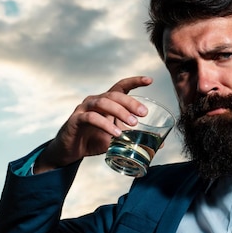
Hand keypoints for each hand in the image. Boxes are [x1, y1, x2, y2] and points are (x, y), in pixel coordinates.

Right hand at [34, 76, 152, 173]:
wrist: (70, 152)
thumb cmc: (94, 140)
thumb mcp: (118, 138)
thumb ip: (135, 137)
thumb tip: (160, 144)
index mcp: (107, 101)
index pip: (121, 86)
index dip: (135, 81)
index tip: (150, 80)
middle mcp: (95, 100)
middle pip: (115, 94)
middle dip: (131, 102)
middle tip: (144, 113)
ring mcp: (84, 108)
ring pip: (103, 103)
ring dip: (120, 112)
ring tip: (133, 124)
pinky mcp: (76, 120)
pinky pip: (91, 118)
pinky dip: (105, 125)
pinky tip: (116, 134)